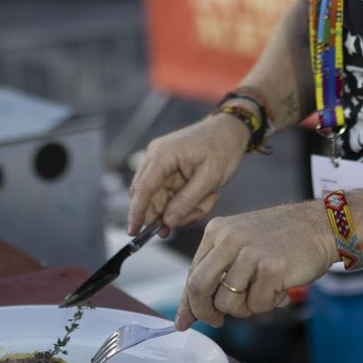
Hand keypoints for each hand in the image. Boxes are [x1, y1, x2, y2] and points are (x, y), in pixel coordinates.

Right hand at [127, 115, 248, 235]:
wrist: (229, 130)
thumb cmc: (222, 147)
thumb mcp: (210, 177)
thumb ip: (187, 200)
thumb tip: (167, 222)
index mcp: (163, 154)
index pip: (143, 188)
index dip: (136, 212)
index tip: (133, 232)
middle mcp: (155, 158)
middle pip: (149, 197)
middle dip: (168, 214)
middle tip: (195, 216)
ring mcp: (160, 164)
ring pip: (160, 200)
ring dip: (182, 209)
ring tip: (208, 201)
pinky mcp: (167, 171)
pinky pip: (169, 196)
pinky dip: (185, 203)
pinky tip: (205, 198)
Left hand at [175, 202, 335, 329]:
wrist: (321, 224)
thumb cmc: (281, 238)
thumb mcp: (240, 244)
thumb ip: (215, 272)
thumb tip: (186, 315)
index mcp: (217, 231)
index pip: (192, 274)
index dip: (188, 303)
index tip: (184, 322)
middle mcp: (229, 239)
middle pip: (199, 288)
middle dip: (205, 312)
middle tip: (217, 320)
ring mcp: (250, 253)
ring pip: (228, 303)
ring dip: (246, 307)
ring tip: (263, 290)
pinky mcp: (271, 268)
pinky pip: (257, 305)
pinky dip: (268, 303)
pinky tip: (280, 285)